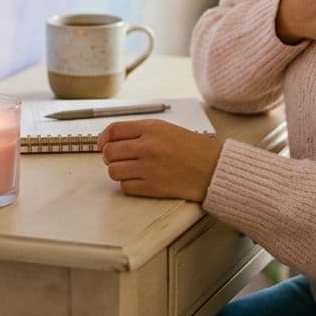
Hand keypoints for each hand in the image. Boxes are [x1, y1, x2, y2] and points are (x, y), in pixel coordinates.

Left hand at [97, 119, 222, 201]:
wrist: (213, 168)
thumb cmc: (192, 148)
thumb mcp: (166, 129)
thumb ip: (140, 132)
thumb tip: (112, 139)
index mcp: (151, 128)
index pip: (113, 130)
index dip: (102, 138)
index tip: (102, 144)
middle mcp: (148, 146)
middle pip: (109, 152)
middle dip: (110, 157)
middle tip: (118, 159)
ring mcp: (149, 168)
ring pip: (114, 171)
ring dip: (118, 172)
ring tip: (130, 170)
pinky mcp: (153, 187)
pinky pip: (126, 187)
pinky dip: (129, 185)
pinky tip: (140, 180)